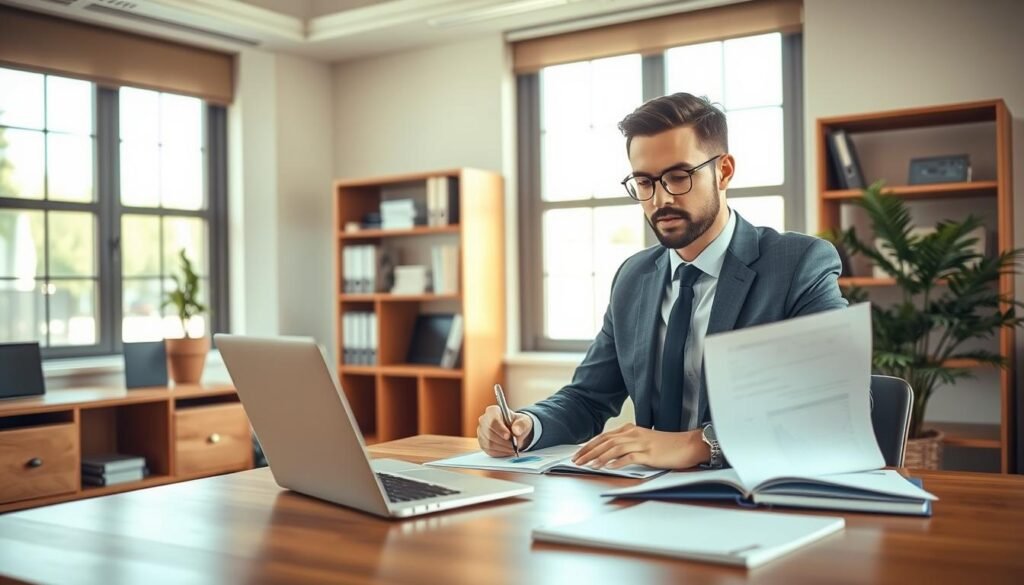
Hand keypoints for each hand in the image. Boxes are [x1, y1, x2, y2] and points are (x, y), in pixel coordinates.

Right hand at [477, 405, 533, 456]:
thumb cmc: (518, 424)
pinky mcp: (482, 443)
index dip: (500, 429)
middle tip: (514, 445)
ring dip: (503, 448)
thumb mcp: (524, 422)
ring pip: (489, 443)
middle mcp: (484, 420)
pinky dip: (500, 452)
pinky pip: (489, 450)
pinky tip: (508, 451)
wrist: (515, 431)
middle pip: (489, 433)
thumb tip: (516, 431)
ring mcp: (481, 432)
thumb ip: (521, 425)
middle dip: (503, 441)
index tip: (509, 436)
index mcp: (493, 411)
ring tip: (513, 448)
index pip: (493, 420)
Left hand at [572, 423, 709, 469]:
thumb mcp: (644, 441)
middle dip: (588, 451)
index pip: (604, 437)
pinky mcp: (649, 453)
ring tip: (588, 464)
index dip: (589, 445)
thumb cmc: (666, 445)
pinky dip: (617, 462)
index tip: (578, 453)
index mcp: (631, 430)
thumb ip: (628, 445)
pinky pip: (630, 457)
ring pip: (614, 448)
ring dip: (599, 457)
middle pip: (605, 441)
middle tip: (576, 460)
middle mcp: (634, 434)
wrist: (688, 445)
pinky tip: (608, 467)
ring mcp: (641, 443)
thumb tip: (609, 455)